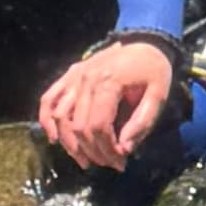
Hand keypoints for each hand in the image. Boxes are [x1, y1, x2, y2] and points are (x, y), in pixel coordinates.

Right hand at [40, 34, 181, 169]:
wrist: (145, 42)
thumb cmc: (154, 70)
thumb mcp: (159, 95)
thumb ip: (142, 122)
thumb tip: (124, 149)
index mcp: (108, 82)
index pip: (98, 126)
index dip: (107, 149)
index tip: (121, 162)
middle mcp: (85, 79)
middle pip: (79, 126)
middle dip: (94, 152)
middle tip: (109, 164)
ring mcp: (74, 76)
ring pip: (61, 118)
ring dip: (70, 144)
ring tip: (86, 160)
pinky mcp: (69, 75)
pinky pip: (49, 99)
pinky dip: (47, 120)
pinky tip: (55, 139)